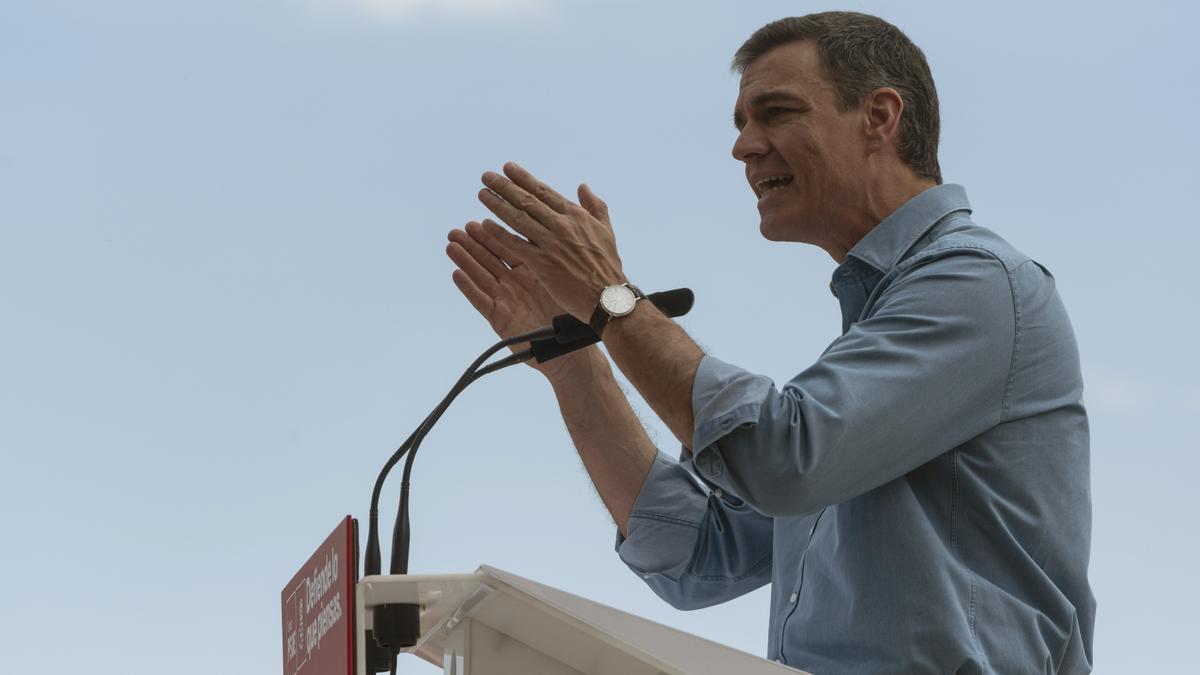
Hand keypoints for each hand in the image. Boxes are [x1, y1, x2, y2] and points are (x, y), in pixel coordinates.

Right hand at [446, 221, 590, 379]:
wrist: (571, 347)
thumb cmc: (571, 314)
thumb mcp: (564, 278)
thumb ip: (554, 253)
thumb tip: (552, 227)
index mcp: (531, 271)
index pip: (508, 248)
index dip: (493, 235)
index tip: (478, 221)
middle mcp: (515, 284)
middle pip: (490, 260)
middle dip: (473, 245)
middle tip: (458, 230)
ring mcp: (506, 300)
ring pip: (481, 276)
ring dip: (465, 261)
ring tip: (451, 245)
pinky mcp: (499, 319)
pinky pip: (481, 301)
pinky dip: (469, 288)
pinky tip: (457, 274)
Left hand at [476, 162, 624, 320]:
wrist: (607, 296)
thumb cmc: (608, 265)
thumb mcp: (606, 230)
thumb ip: (595, 206)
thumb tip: (583, 186)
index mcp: (576, 215)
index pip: (543, 191)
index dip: (523, 178)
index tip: (507, 168)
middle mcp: (561, 225)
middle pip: (526, 200)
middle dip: (504, 186)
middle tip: (486, 176)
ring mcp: (551, 243)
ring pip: (518, 218)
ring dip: (497, 204)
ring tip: (482, 194)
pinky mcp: (542, 263)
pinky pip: (515, 244)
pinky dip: (500, 233)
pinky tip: (486, 225)